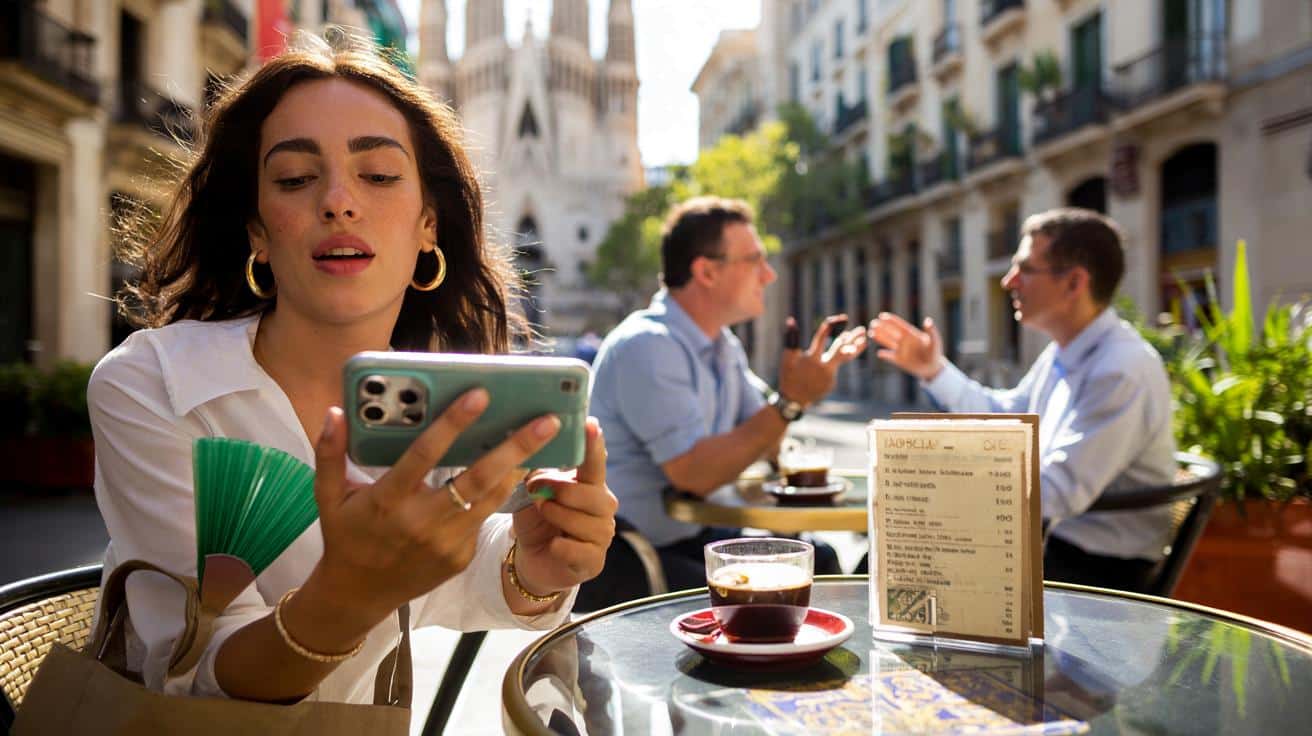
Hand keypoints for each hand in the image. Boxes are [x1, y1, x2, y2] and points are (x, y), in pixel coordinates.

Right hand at [308, 389, 561, 626]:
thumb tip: (335, 411)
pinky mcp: (461, 556)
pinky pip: (482, 517)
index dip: (453, 424)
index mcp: (388, 500)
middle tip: (547, 419)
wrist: (359, 594)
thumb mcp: (327, 495)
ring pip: (492, 498)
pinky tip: (517, 467)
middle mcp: (421, 522)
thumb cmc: (346, 535)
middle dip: (515, 447)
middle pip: (477, 478)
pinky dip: (498, 492)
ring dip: (520, 467)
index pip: (425, 455)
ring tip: (544, 437)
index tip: (480, 395)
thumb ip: (330, 453)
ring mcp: (445, 542)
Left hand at [510, 419, 617, 596]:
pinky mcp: (594, 561)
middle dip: (562, 491)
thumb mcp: (533, 491)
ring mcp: (601, 534)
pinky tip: (553, 545)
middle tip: (537, 491)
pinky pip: (581, 551)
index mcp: (590, 484)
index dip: (594, 445)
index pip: (595, 462)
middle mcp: (602, 507)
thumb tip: (532, 448)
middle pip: (592, 494)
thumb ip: (538, 471)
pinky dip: (563, 547)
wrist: (533, 559)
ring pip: (585, 522)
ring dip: (558, 516)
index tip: (591, 424)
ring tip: (542, 512)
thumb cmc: (537, 519)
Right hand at [777, 314, 868, 405]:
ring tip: (864, 340)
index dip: (831, 327)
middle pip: (841, 350)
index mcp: (812, 359)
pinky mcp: (832, 382)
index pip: (823, 339)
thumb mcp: (787, 357)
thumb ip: (791, 338)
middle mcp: (824, 367)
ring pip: (843, 359)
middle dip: (852, 338)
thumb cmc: (789, 376)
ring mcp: (830, 376)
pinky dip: (838, 360)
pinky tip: (840, 354)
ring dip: (853, 348)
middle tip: (863, 329)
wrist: (794, 400)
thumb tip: (791, 319)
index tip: (843, 318)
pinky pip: (835, 368)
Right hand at [867, 312, 944, 381]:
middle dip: (882, 327)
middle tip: (873, 323)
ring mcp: (900, 350)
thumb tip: (927, 320)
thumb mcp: (935, 341)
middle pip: (890, 332)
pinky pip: (889, 356)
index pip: (899, 325)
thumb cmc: (935, 352)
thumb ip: (931, 331)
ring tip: (870, 333)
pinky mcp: (898, 360)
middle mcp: (904, 340)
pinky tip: (878, 353)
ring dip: (879, 338)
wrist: (933, 368)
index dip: (891, 320)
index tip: (882, 315)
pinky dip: (884, 355)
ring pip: (887, 342)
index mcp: (911, 334)